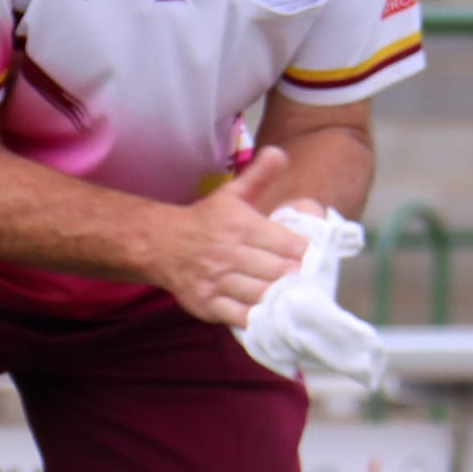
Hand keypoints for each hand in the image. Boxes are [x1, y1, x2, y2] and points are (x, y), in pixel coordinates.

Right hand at [146, 147, 308, 325]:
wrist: (159, 244)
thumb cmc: (205, 221)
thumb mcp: (232, 195)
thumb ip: (259, 176)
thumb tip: (280, 152)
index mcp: (241, 225)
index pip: (287, 243)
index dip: (304, 254)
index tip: (313, 259)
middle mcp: (229, 253)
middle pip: (277, 271)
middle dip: (295, 278)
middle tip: (308, 283)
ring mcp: (217, 281)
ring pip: (260, 294)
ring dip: (280, 299)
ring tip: (295, 301)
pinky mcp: (207, 304)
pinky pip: (239, 316)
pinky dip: (257, 319)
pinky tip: (270, 317)